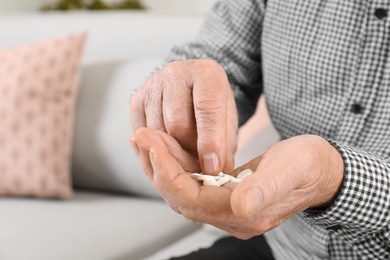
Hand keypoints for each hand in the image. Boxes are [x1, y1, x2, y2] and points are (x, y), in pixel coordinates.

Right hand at [130, 60, 237, 173]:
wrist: (191, 86)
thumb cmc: (211, 104)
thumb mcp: (227, 119)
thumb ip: (225, 143)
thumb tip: (218, 168)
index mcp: (207, 73)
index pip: (207, 109)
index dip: (210, 142)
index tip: (212, 167)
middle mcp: (177, 73)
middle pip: (178, 124)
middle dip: (189, 151)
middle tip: (198, 165)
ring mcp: (153, 84)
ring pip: (158, 131)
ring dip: (171, 152)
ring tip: (185, 156)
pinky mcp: (137, 98)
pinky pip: (142, 132)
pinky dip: (156, 146)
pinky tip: (168, 146)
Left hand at [131, 129, 343, 238]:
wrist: (320, 170)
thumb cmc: (309, 166)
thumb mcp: (292, 170)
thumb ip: (266, 189)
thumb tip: (242, 204)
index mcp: (245, 214)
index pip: (192, 199)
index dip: (168, 173)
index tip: (152, 143)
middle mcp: (231, 217)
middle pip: (181, 196)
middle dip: (158, 166)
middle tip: (141, 136)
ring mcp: (227, 208)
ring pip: (183, 189)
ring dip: (163, 164)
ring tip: (147, 137)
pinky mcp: (226, 195)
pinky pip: (192, 183)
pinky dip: (176, 164)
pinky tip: (166, 146)